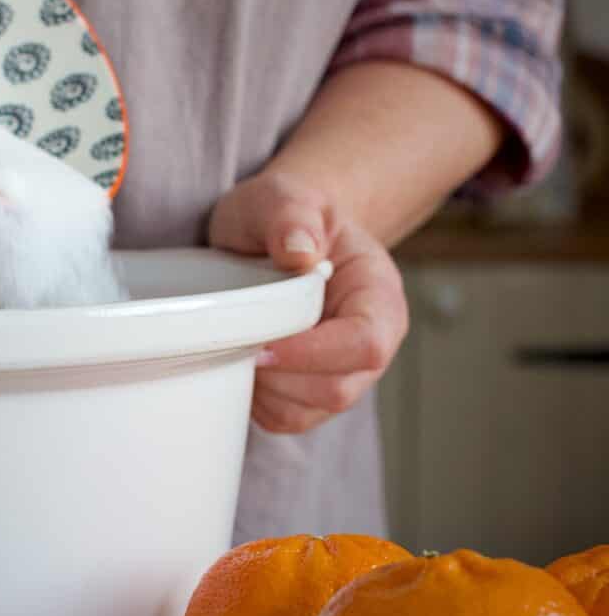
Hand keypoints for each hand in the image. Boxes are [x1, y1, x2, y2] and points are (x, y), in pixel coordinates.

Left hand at [209, 172, 407, 433]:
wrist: (280, 235)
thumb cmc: (288, 217)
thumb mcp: (285, 197)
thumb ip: (292, 216)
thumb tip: (298, 252)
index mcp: (378, 294)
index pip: (366, 343)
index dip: (315, 353)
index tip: (264, 343)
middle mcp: (370, 342)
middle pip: (339, 388)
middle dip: (281, 375)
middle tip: (238, 342)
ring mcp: (343, 372)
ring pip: (310, 411)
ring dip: (265, 390)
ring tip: (238, 345)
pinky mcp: (310, 392)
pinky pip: (286, 418)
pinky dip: (256, 402)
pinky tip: (240, 363)